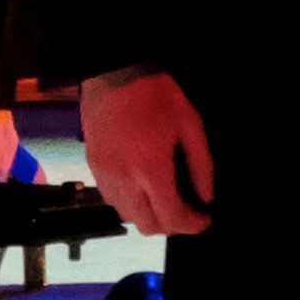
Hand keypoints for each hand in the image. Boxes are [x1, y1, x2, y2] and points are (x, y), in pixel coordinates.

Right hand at [76, 67, 215, 236]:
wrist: (113, 73)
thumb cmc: (154, 94)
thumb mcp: (190, 124)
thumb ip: (202, 164)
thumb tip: (206, 196)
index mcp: (151, 170)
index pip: (172, 218)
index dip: (192, 225)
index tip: (204, 219)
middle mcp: (124, 180)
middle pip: (147, 226)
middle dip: (171, 224)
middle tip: (186, 210)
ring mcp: (104, 175)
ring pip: (127, 216)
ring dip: (147, 215)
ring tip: (163, 199)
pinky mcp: (93, 166)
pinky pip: (111, 198)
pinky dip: (129, 202)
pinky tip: (141, 186)